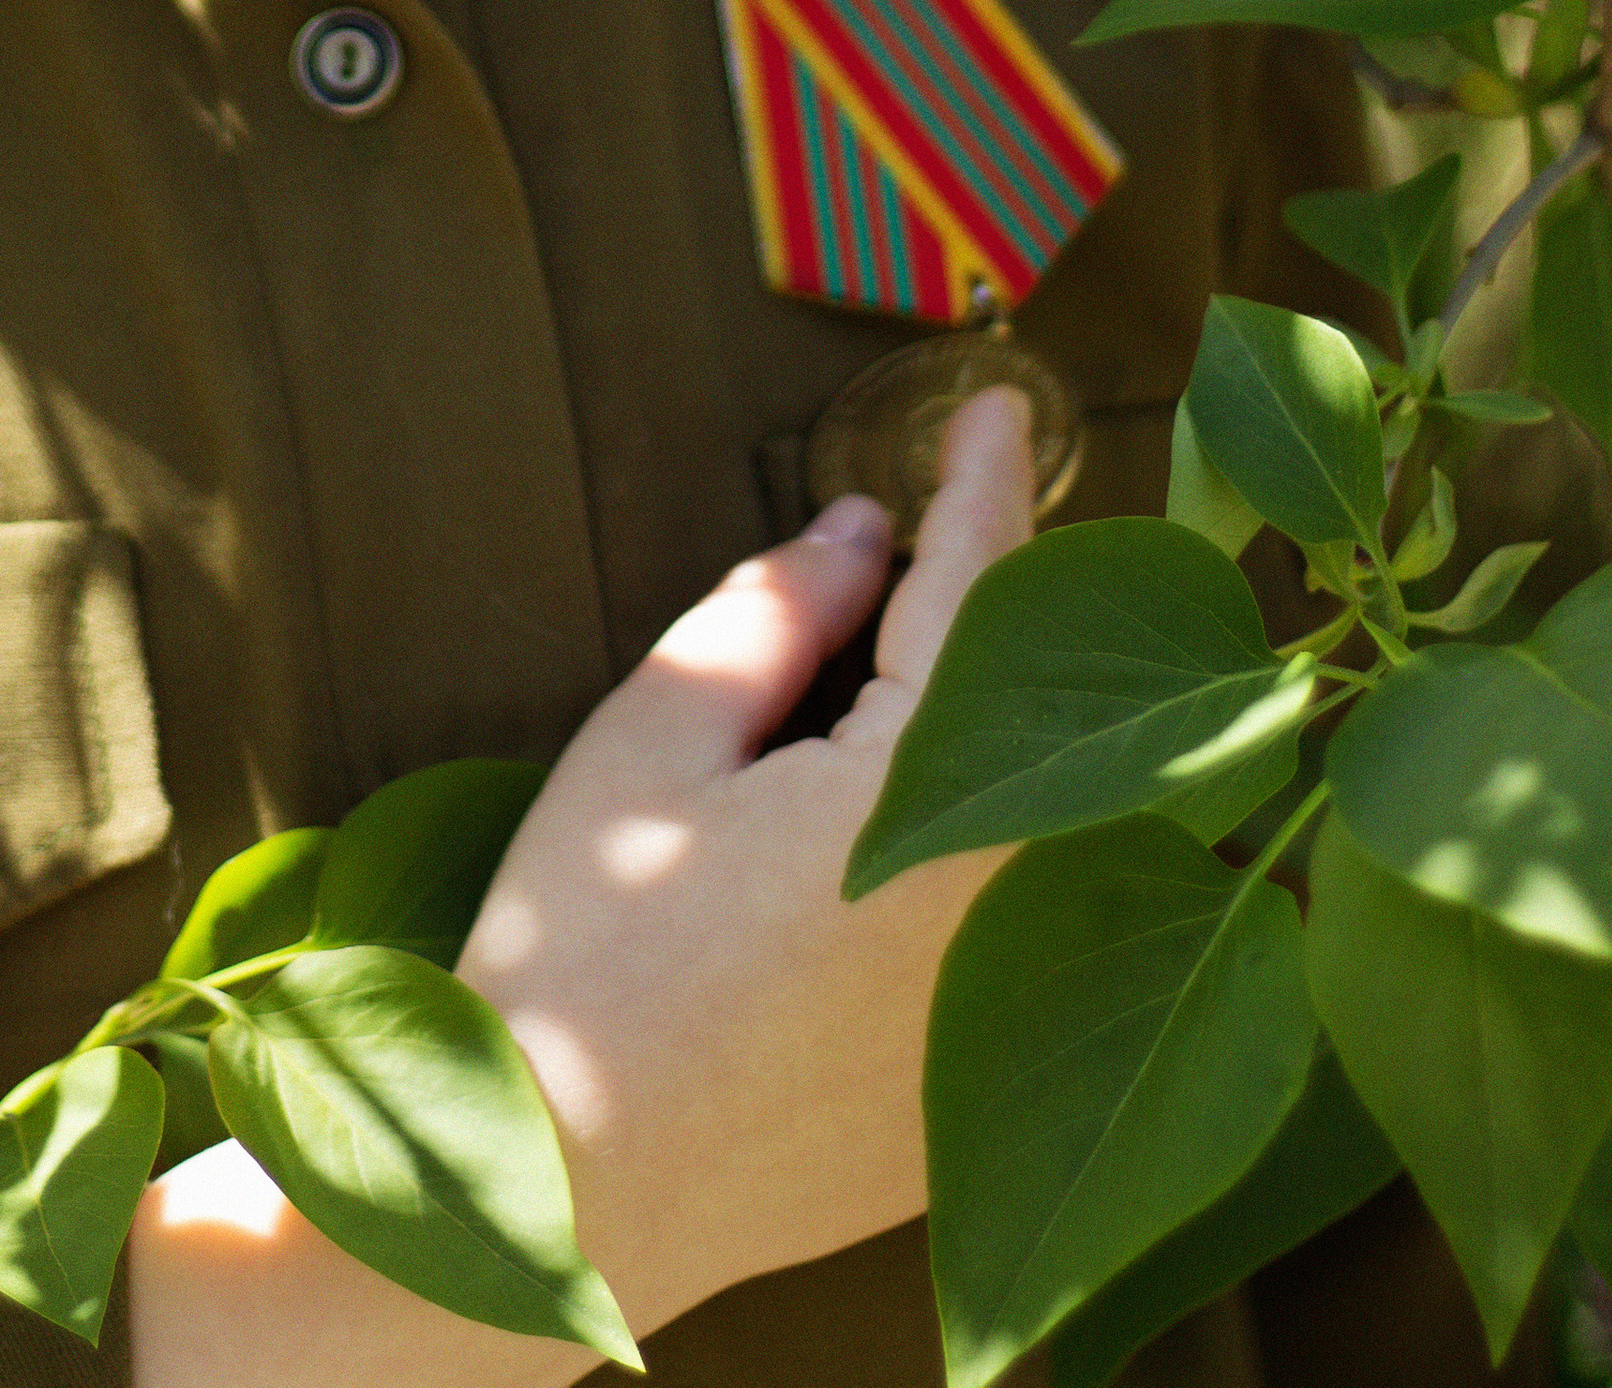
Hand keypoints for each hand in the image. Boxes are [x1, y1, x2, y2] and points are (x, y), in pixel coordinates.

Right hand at [457, 381, 1034, 1336]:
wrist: (564, 1207)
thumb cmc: (583, 963)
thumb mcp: (649, 747)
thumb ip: (773, 618)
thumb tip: (863, 535)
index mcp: (929, 808)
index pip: (979, 595)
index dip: (983, 486)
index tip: (995, 405)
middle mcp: (1013, 909)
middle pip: (1043, 704)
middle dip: (1005, 601)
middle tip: (959, 510)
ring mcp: (1010, 1015)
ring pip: (1047, 813)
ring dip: (1002, 725)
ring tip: (917, 659)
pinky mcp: (977, 1088)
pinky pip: (1018, 924)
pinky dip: (982, 845)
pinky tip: (894, 823)